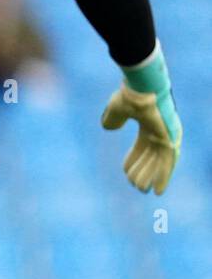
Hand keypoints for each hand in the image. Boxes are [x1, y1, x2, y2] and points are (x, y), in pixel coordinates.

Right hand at [101, 42, 181, 195]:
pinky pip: (167, 162)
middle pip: (152, 157)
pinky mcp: (170, 139)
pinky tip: (157, 189)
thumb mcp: (116, 110)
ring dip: (150, 177)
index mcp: (149, 124)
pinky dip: (163, 176)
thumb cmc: (129, 96)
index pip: (142, 147)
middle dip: (142, 172)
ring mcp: (167, 135)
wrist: (140, 88)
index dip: (133, 160)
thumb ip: (112, 119)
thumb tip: (108, 127)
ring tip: (141, 190)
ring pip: (159, 162)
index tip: (125, 173)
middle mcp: (160, 131)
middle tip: (135, 186)